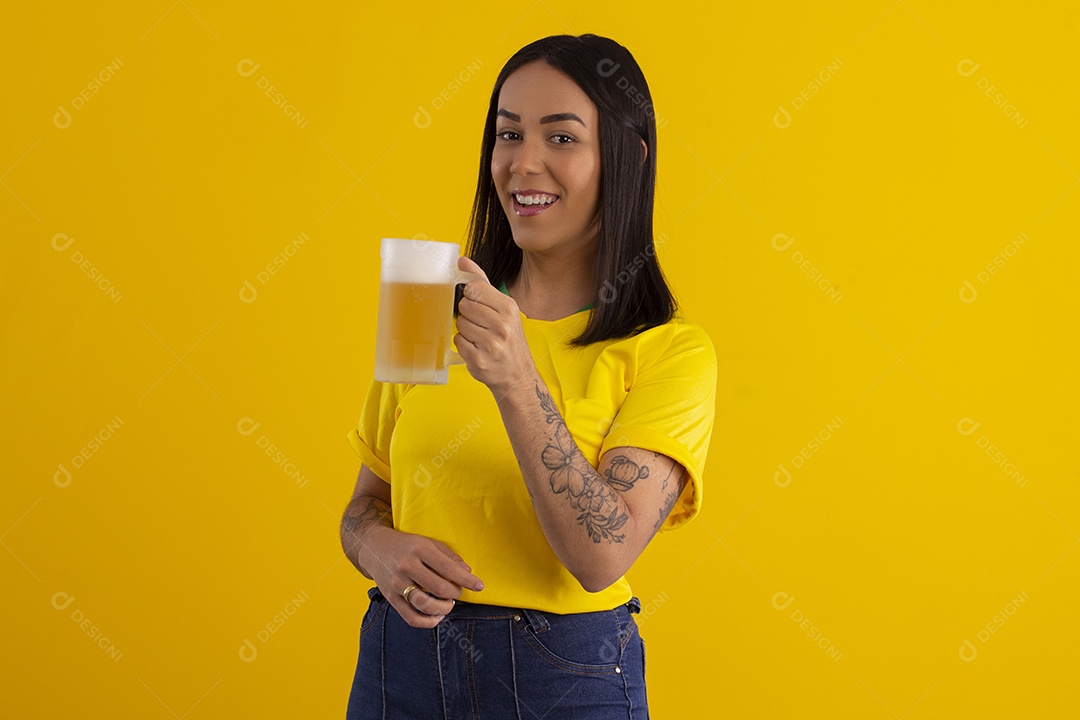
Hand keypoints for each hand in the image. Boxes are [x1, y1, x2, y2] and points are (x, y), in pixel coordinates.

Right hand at [359, 526, 483, 628]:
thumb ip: (448, 556)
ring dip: (444, 608)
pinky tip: (437, 616)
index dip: (467, 580)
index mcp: (419, 549)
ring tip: (448, 603)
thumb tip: (467, 572)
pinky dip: (428, 622)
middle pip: (439, 588)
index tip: (479, 586)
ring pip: (426, 605)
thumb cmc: (406, 545)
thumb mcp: (427, 542)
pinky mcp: (390, 598)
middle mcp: (407, 566)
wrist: (373, 547)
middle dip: (455, 593)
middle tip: (457, 591)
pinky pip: (411, 618)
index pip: (448, 568)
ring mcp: (396, 583)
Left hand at [454, 257, 535, 394]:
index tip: (479, 304)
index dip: (471, 295)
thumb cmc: (509, 340)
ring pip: (460, 324)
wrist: (517, 375)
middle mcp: (502, 325)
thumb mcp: (503, 309)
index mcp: (509, 308)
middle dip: (469, 315)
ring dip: (466, 331)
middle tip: (482, 325)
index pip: (474, 288)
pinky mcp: (479, 360)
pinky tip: (477, 349)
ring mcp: (491, 344)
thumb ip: (482, 283)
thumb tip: (462, 261)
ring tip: (480, 338)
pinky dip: (464, 345)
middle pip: (464, 306)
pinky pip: (458, 342)